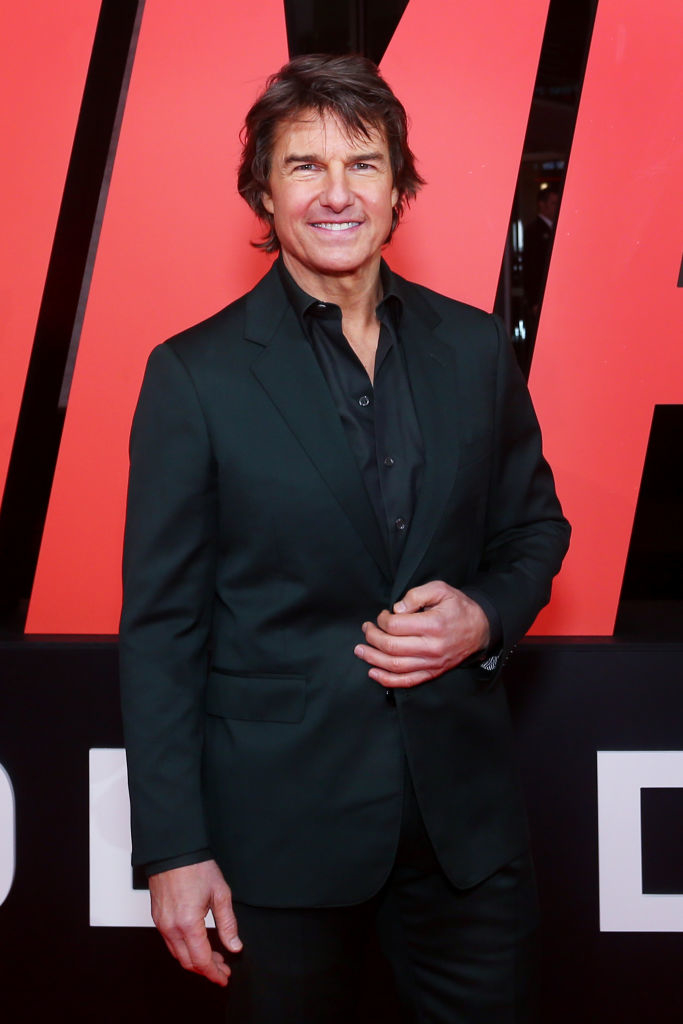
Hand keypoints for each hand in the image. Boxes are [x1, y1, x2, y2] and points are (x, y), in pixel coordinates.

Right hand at [149, 859, 241, 985]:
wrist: (174, 851)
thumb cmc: (196, 867)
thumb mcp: (221, 894)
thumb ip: (228, 924)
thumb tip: (235, 946)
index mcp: (188, 924)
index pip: (202, 960)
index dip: (214, 973)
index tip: (224, 977)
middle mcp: (171, 928)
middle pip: (188, 962)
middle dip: (207, 970)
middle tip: (222, 970)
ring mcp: (161, 924)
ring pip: (178, 955)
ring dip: (195, 961)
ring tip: (213, 959)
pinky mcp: (157, 918)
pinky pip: (170, 943)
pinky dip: (184, 950)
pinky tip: (197, 945)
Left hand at [354, 580, 489, 687]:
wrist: (481, 629)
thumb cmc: (458, 607)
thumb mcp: (441, 590)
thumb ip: (416, 595)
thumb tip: (396, 609)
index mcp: (433, 625)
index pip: (396, 626)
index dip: (382, 619)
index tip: (382, 615)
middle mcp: (431, 647)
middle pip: (391, 646)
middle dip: (372, 637)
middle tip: (366, 629)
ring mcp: (431, 663)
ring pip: (394, 666)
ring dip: (372, 658)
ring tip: (360, 650)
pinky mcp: (432, 673)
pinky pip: (406, 681)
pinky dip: (387, 680)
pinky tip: (373, 673)